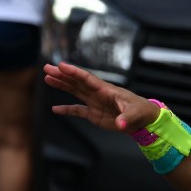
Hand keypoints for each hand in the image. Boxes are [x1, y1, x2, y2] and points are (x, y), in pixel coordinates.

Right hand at [44, 62, 158, 133]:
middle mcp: (97, 93)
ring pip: (74, 91)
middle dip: (62, 75)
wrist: (143, 120)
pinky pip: (76, 110)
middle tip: (47, 68)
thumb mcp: (135, 113)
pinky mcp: (93, 113)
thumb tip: (120, 124)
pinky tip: (55, 109)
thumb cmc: (141, 112)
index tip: (61, 66)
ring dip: (61, 85)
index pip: (87, 78)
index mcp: (106, 90)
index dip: (74, 72)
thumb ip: (126, 118)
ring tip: (47, 78)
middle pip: (76, 81)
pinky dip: (66, 109)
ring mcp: (94, 102)